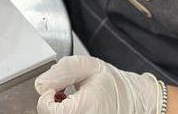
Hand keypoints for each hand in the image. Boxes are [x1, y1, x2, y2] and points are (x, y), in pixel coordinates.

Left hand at [33, 56, 165, 113]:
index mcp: (84, 108)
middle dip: (51, 102)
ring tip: (68, 97)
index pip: (48, 110)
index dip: (45, 97)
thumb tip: (41, 83)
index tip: (52, 88)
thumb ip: (62, 71)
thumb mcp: (90, 67)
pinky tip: (72, 105)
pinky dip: (64, 112)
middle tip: (62, 91)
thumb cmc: (116, 85)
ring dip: (56, 108)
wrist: (136, 99)